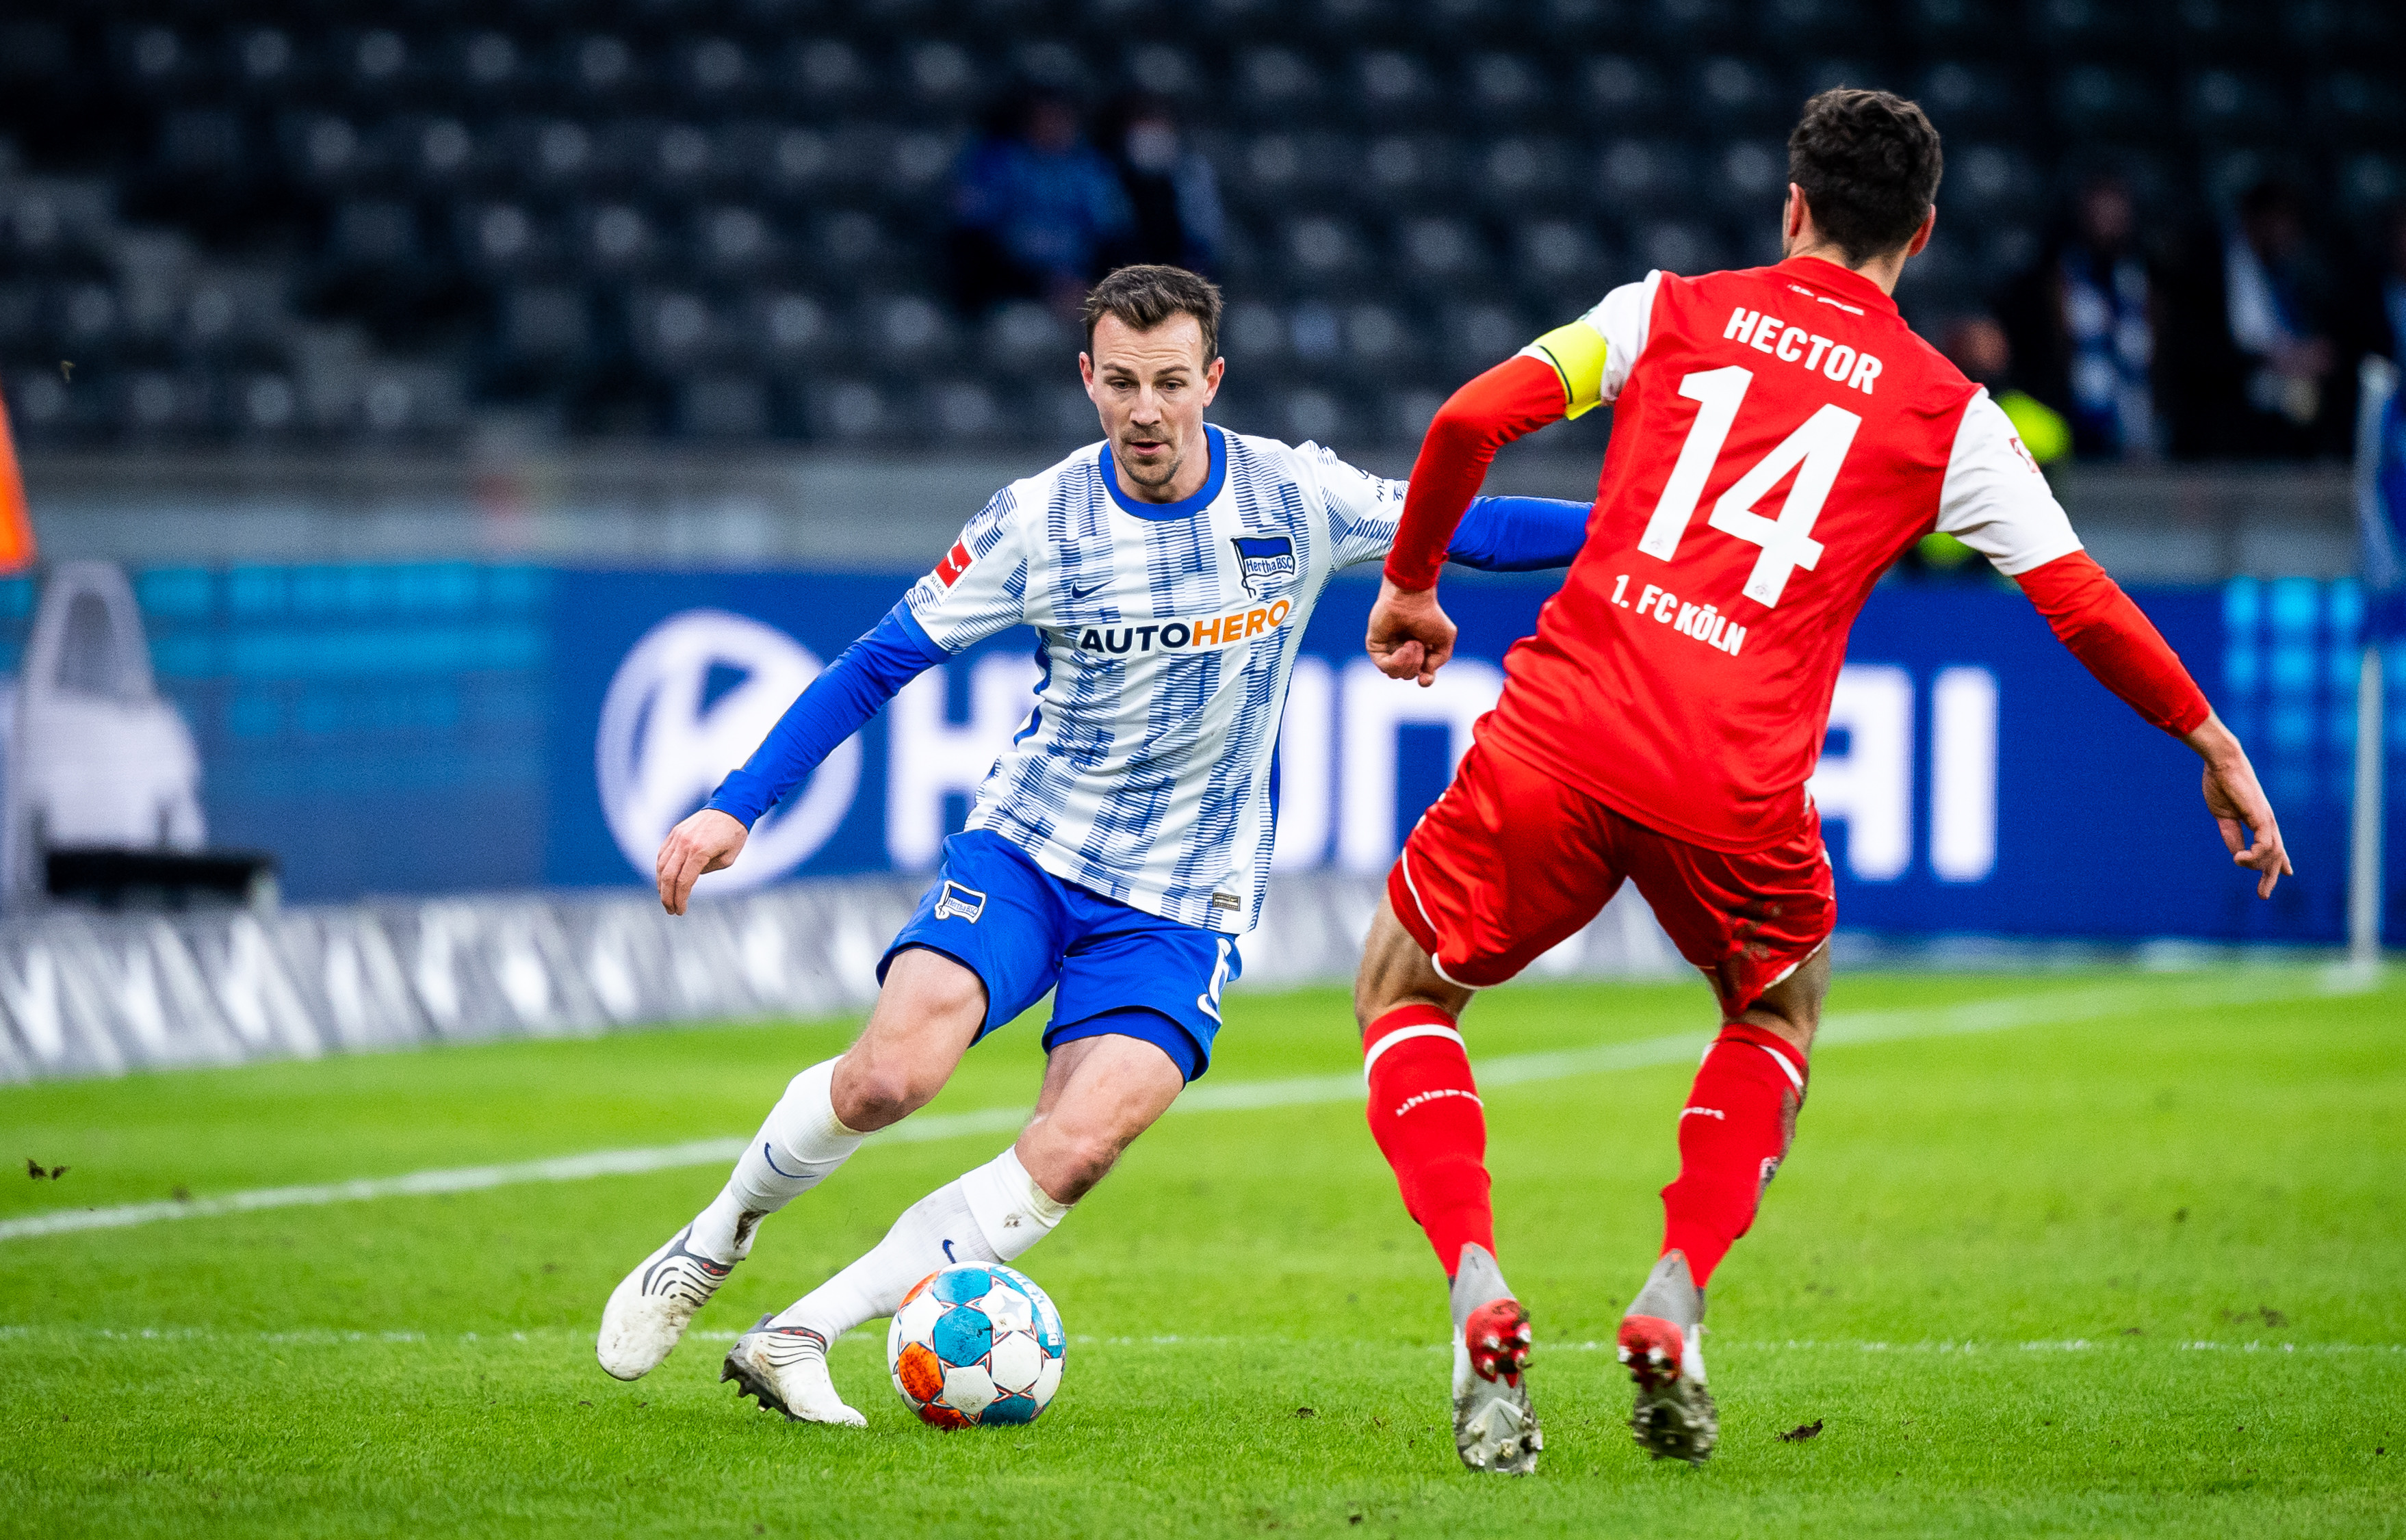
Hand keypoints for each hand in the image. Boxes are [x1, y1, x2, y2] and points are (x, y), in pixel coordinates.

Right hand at [655, 808, 748, 914]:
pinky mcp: (674, 833)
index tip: (681, 911)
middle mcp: (685, 843)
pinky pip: (662, 854)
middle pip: (668, 876)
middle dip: (667, 897)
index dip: (680, 899)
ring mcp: (677, 836)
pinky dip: (660, 869)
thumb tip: (689, 878)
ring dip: (661, 885)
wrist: (730, 808)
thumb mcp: (728, 859)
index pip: (684, 881)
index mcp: (700, 850)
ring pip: (661, 865)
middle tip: (670, 910)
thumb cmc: (734, 835)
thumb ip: (707, 870)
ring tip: (666, 898)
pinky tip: (663, 881)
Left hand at [1366, 578, 1456, 687]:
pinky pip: (1385, 666)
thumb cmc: (1428, 615)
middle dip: (1417, 663)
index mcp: (1419, 652)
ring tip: (1412, 643)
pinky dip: (1397, 661)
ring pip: (1396, 674)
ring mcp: (1387, 650)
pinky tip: (1403, 647)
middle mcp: (1402, 652)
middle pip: (1408, 675)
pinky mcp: (1375, 647)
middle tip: (1419, 643)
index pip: (1420, 676)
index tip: (1425, 678)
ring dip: (1409, 662)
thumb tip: (1424, 674)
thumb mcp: (1444, 640)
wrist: (1411, 598)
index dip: (1425, 681)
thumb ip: (1439, 661)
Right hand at [2183, 713, 2290, 899]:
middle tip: (2262, 896)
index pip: (2274, 846)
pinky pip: (2265, 844)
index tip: (2286, 876)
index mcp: (2259, 821)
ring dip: (2257, 866)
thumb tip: (2237, 855)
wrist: (2221, 763)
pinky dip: (2255, 856)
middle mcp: (2268, 822)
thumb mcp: (2223, 817)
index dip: (2279, 862)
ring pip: (2272, 853)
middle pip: (2277, 855)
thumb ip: (2231, 836)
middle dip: (2271, 877)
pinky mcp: (2261, 817)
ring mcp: (2267, 820)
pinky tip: (2239, 859)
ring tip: (2239, 863)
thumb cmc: (2220, 784)